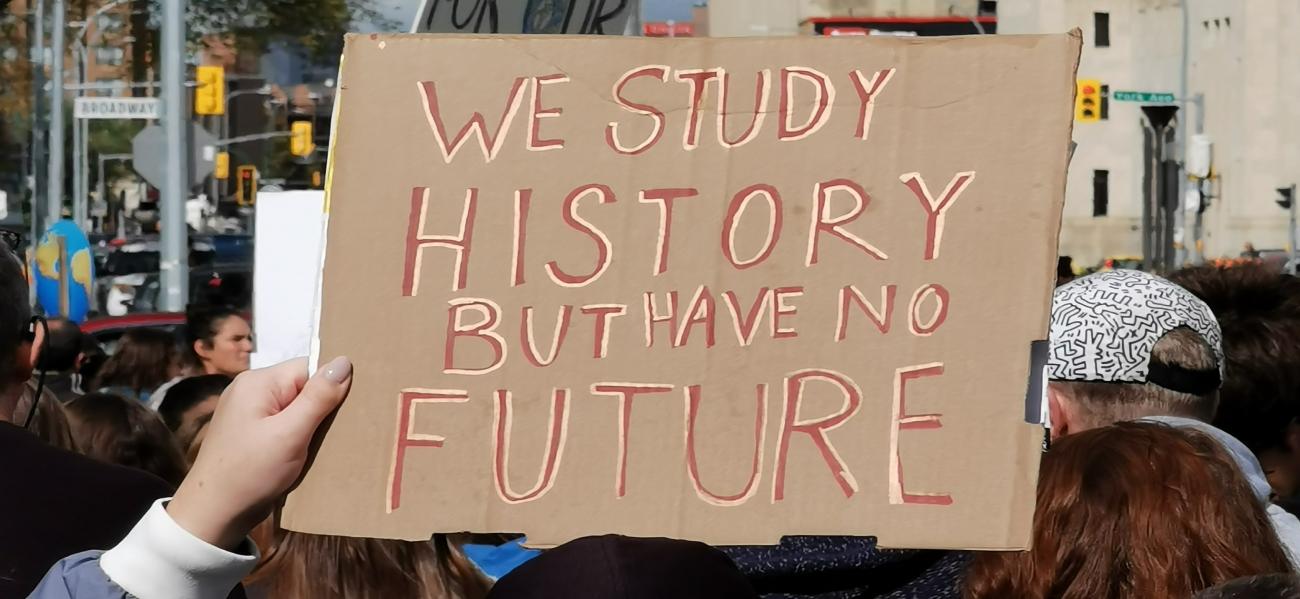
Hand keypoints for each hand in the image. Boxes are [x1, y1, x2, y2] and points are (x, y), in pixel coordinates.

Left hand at [167, 357, 351, 549]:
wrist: (213, 514)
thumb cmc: (252, 471)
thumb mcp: (290, 434)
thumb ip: (318, 397)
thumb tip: (344, 361)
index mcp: (258, 382)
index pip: (308, 368)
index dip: (330, 386)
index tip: (350, 409)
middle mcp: (250, 389)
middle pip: (302, 385)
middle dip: (322, 407)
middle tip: (341, 430)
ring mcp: (247, 412)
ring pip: (295, 406)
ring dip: (311, 424)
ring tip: (323, 444)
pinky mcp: (249, 432)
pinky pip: (283, 423)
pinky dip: (298, 435)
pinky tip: (305, 452)